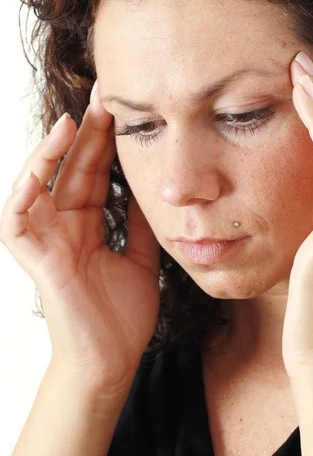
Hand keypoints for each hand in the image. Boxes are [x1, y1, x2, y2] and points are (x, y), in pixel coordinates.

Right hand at [0, 82, 159, 392]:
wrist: (112, 361)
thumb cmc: (122, 316)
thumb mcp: (142, 258)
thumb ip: (141, 224)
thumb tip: (153, 189)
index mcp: (88, 225)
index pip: (95, 172)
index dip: (106, 140)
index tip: (122, 107)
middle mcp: (64, 226)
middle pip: (71, 170)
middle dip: (85, 133)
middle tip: (102, 95)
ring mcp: (46, 240)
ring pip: (38, 185)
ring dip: (51, 153)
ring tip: (71, 121)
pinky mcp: (34, 259)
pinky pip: (16, 219)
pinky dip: (22, 192)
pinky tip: (39, 167)